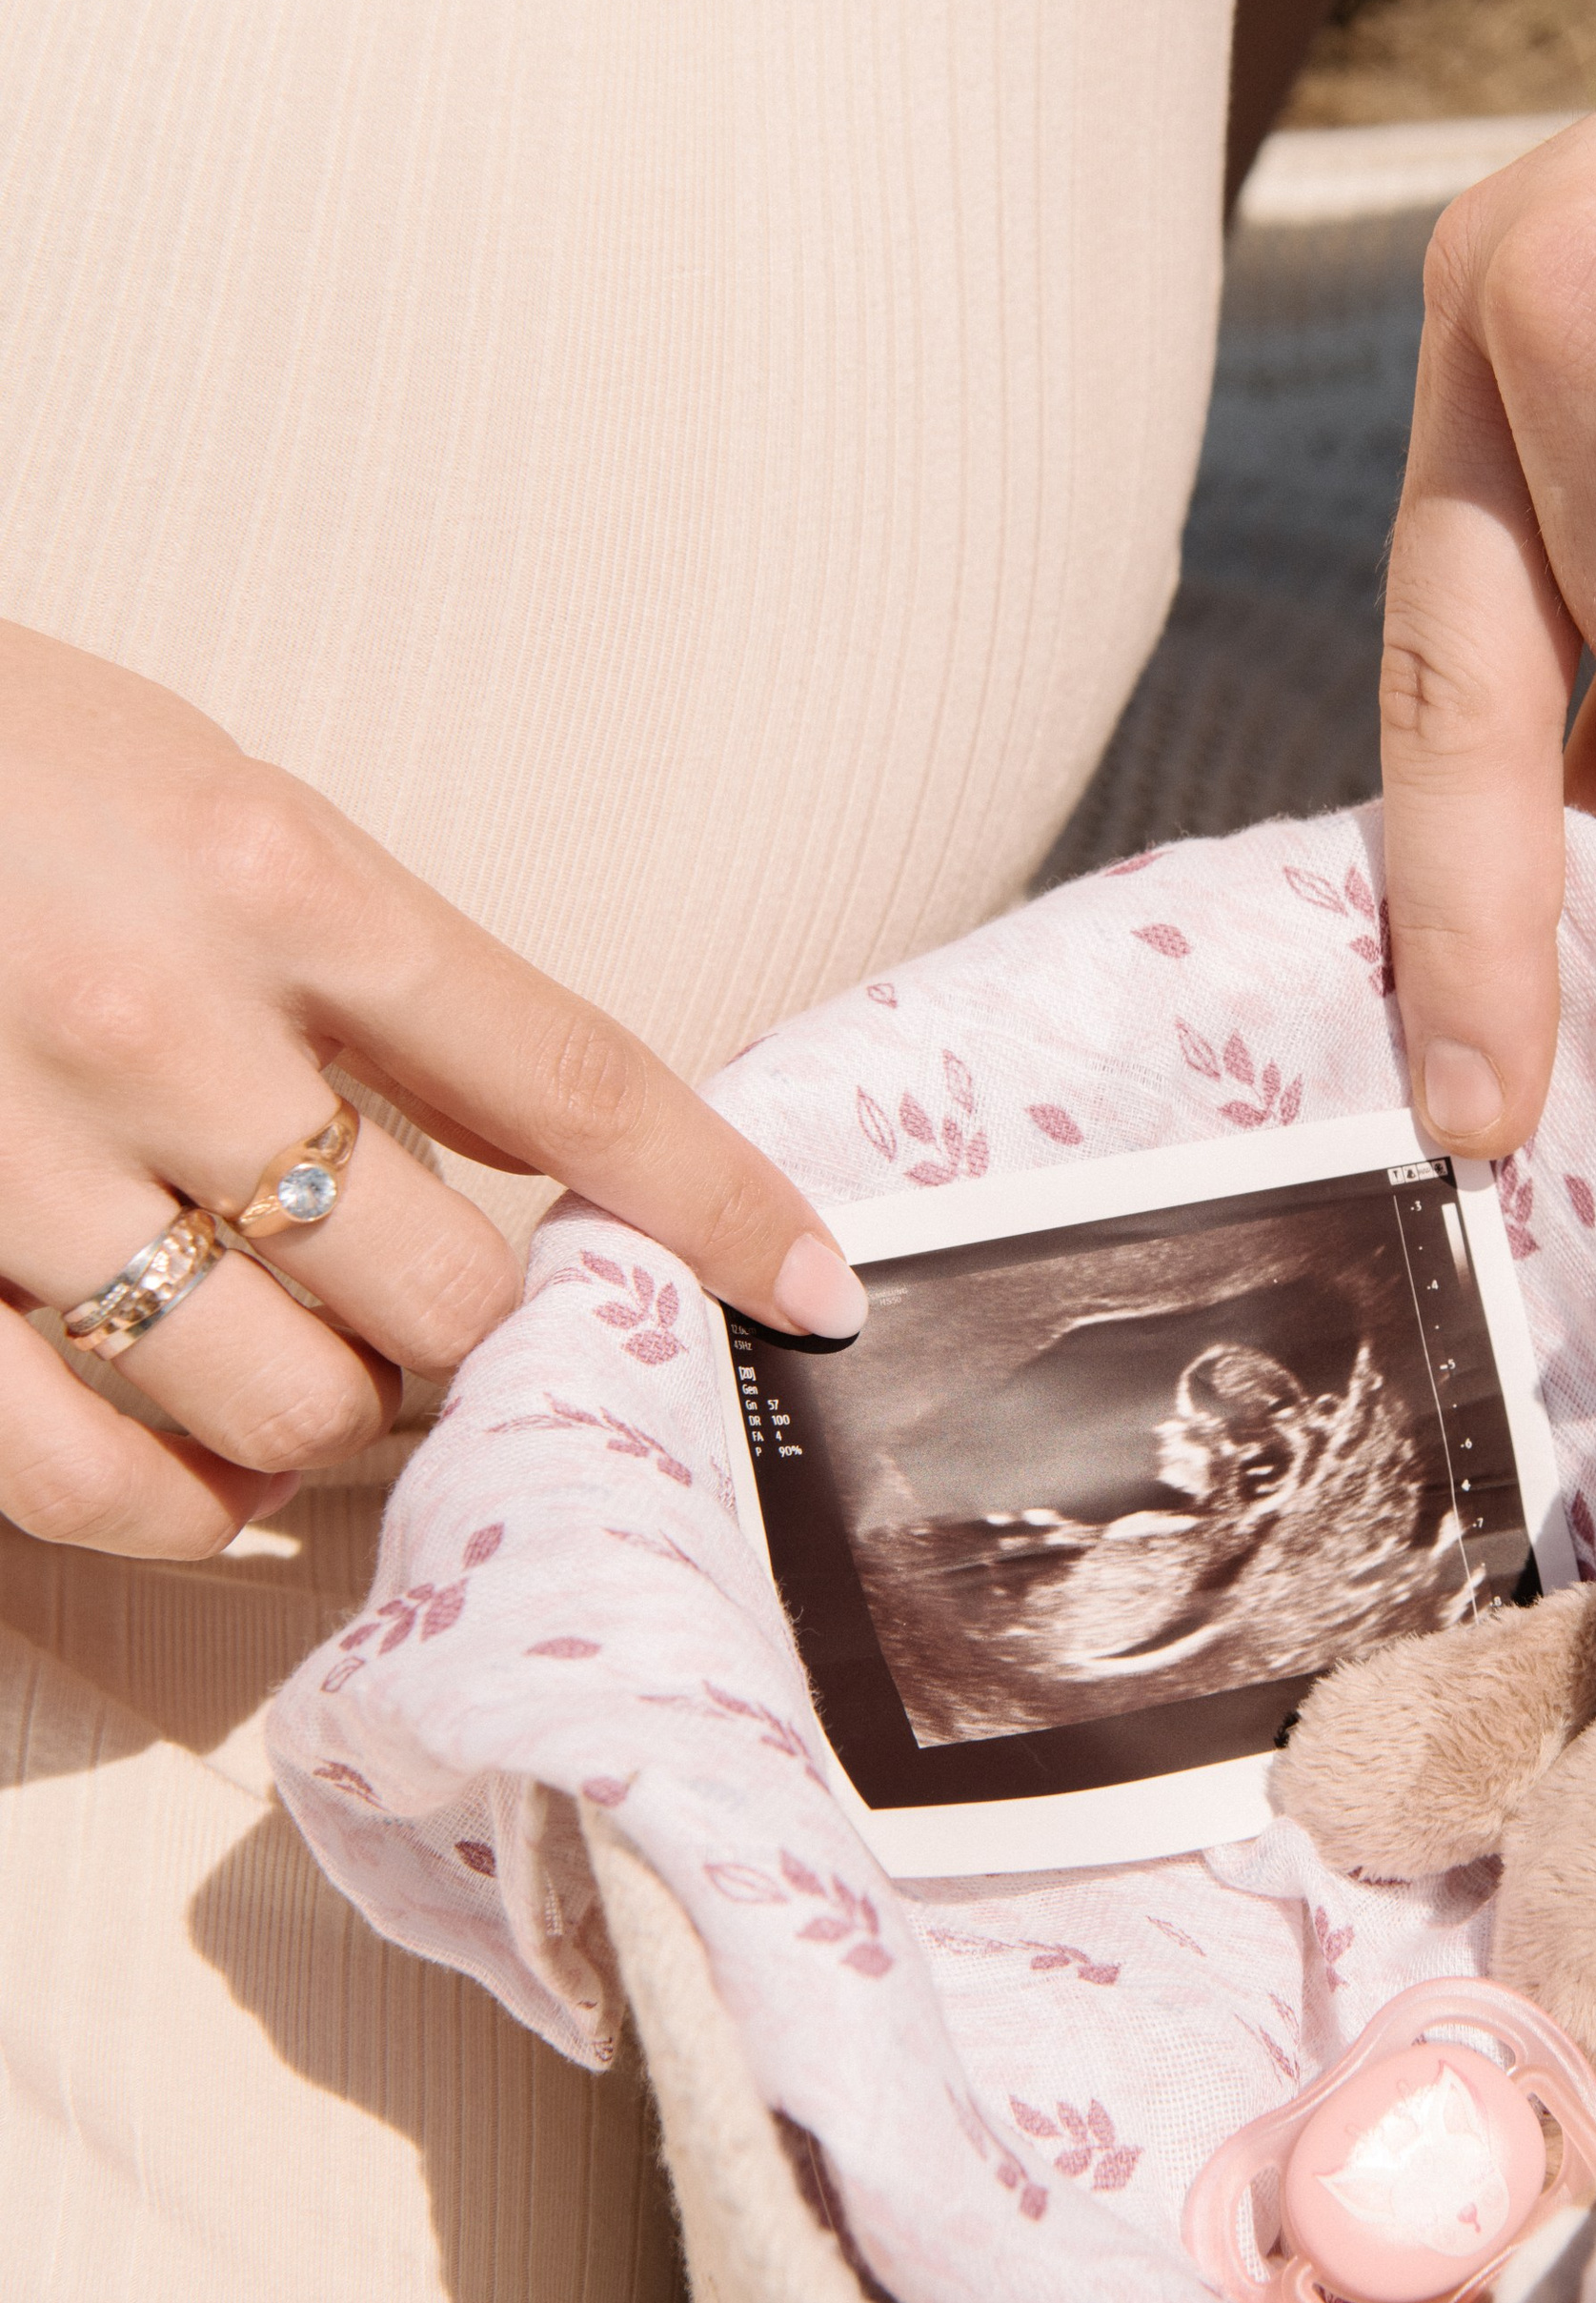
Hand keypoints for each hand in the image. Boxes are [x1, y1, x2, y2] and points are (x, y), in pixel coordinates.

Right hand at [0, 626, 864, 1559]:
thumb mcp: (200, 793)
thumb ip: (354, 962)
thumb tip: (512, 1154)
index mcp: (271, 869)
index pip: (567, 1075)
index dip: (713, 1205)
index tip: (809, 1290)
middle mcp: (158, 1014)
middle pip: (438, 1282)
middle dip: (478, 1332)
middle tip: (450, 1324)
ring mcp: (11, 1150)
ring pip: (280, 1398)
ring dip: (327, 1420)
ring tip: (306, 1381)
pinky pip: (74, 1472)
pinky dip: (165, 1510)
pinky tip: (190, 1482)